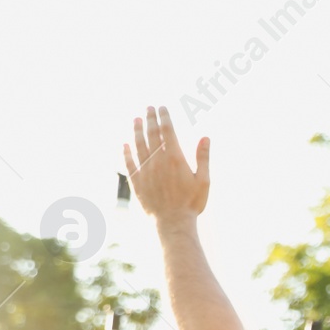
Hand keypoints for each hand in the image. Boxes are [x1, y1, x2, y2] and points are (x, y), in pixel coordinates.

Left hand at [123, 105, 209, 223]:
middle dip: (149, 118)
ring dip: (136, 130)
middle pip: (151, 133)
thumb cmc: (191, 203)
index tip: (162, 107)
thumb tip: (205, 137)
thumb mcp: (204, 180)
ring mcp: (144, 170)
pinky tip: (124, 144)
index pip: (167, 130)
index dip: (164, 117)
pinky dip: (126, 152)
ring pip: (138, 144)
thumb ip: (203, 158)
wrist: (172, 222)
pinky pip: (128, 162)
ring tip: (136, 119)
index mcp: (174, 157)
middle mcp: (157, 160)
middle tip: (148, 108)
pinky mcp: (136, 181)